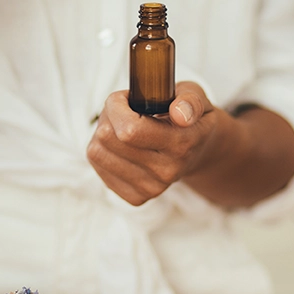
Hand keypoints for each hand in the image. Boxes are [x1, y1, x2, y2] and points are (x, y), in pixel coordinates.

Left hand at [87, 82, 231, 205]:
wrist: (196, 151)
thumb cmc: (188, 117)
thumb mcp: (196, 96)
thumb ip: (191, 101)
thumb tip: (179, 114)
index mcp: (182, 144)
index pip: (130, 130)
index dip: (117, 106)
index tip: (125, 97)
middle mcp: (167, 171)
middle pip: (107, 138)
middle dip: (109, 116)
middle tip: (125, 110)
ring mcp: (151, 188)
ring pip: (97, 152)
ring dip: (103, 132)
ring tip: (123, 126)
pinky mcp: (136, 197)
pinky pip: (97, 166)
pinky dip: (103, 150)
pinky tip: (121, 146)